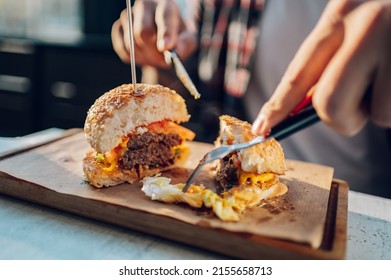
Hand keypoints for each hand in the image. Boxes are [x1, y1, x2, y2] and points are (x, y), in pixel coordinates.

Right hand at [111, 0, 197, 67]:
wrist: (162, 40)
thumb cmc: (178, 37)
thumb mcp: (188, 39)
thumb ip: (185, 44)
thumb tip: (176, 51)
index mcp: (165, 4)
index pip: (164, 16)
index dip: (165, 33)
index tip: (166, 48)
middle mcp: (145, 5)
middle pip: (143, 31)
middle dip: (153, 51)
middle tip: (162, 60)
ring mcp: (129, 15)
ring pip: (131, 42)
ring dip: (144, 56)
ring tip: (154, 56)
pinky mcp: (118, 28)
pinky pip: (122, 48)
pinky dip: (134, 58)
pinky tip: (143, 54)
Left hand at [252, 0, 390, 135]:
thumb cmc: (389, 17)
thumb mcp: (355, 23)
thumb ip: (330, 61)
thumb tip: (303, 109)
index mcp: (340, 15)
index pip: (298, 72)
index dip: (278, 106)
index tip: (262, 128)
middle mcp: (367, 27)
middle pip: (329, 103)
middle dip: (340, 120)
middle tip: (355, 112)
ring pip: (376, 115)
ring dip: (382, 108)